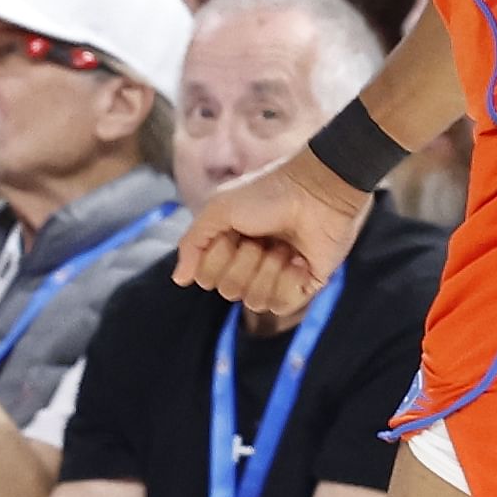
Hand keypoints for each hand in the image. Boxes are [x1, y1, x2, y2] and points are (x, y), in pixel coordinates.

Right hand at [175, 142, 372, 322]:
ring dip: (268, 270)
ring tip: (283, 247)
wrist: (317, 191)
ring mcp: (277, 277)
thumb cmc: (268, 193)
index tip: (232, 233)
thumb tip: (179, 279)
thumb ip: (193, 243)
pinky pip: (282, 305)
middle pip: (229, 292)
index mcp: (228, 248)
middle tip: (263, 238)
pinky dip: (288, 281)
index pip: (206, 278)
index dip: (217, 258)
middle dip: (245, 263)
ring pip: (255, 302)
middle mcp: (250, 266)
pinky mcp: (303, 286)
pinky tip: (299, 261)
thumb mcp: (219, 208)